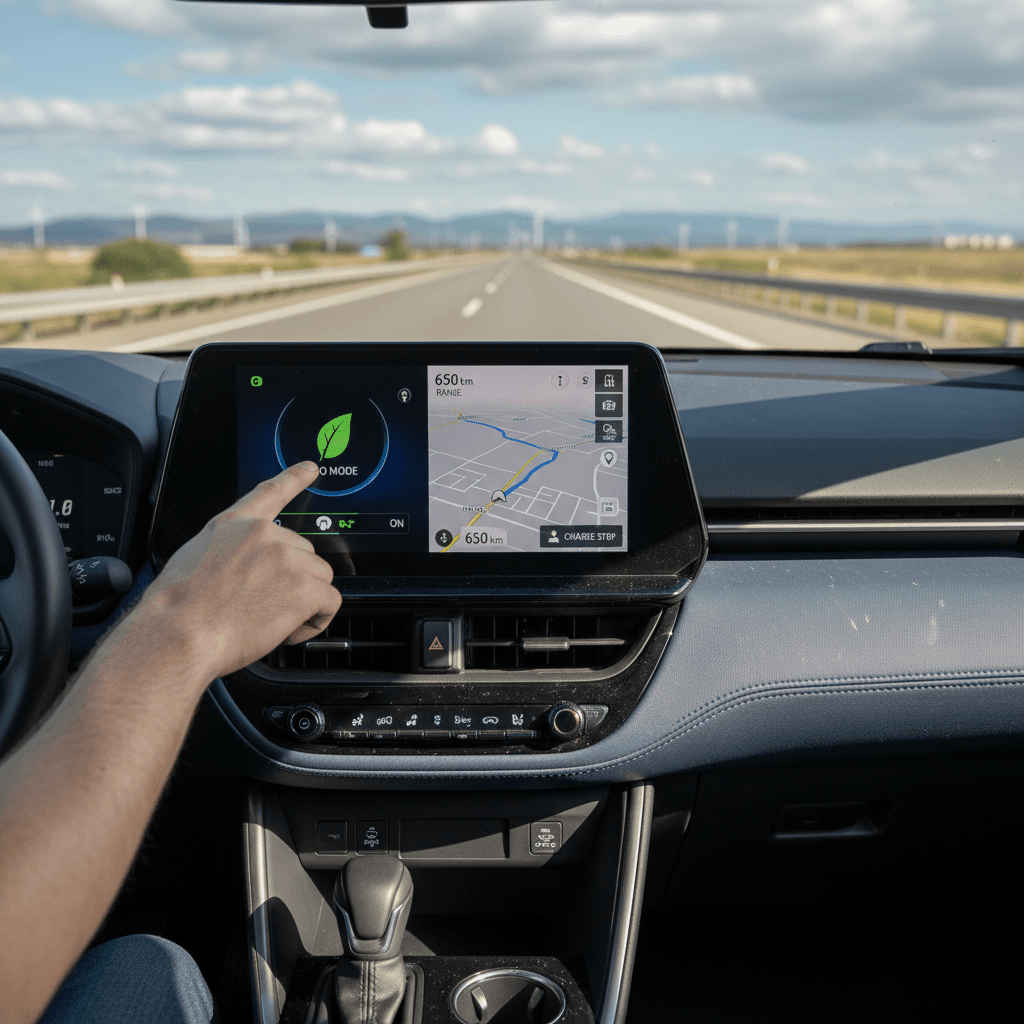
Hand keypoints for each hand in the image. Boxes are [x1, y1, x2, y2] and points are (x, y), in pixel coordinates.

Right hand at [137, 461, 340, 680]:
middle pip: (303, 552)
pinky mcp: (304, 588)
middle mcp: (265, 535)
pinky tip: (293, 629)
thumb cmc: (178, 607)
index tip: (311, 468)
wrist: (178, 632)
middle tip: (263, 604)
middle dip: (292, 579)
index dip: (294, 478)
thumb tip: (243, 567)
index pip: (271, 492)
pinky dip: (317, 620)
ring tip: (273, 620)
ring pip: (320, 578)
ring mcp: (288, 559)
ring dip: (305, 600)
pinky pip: (330, 602)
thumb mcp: (194, 558)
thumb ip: (229, 551)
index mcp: (235, 524)